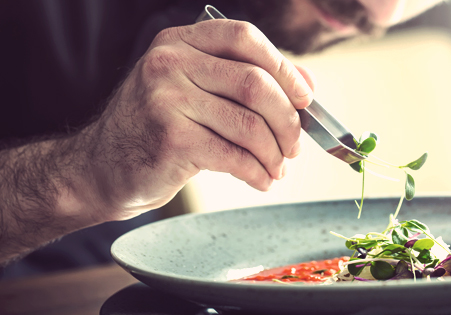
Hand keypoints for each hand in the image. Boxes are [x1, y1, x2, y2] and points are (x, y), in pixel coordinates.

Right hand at [82, 20, 314, 220]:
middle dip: (287, 121)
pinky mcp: (170, 139)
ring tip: (277, 168)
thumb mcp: (196, 91)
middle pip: (255, 84)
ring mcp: (166, 99)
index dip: (284, 68)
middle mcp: (170, 63)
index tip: (304, 98)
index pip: (245, 38)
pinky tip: (261, 180)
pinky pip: (234, 156)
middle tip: (294, 146)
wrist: (102, 167)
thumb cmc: (158, 128)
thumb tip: (307, 83)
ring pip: (249, 125)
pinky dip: (257, 172)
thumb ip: (247, 80)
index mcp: (180, 41)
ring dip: (274, 153)